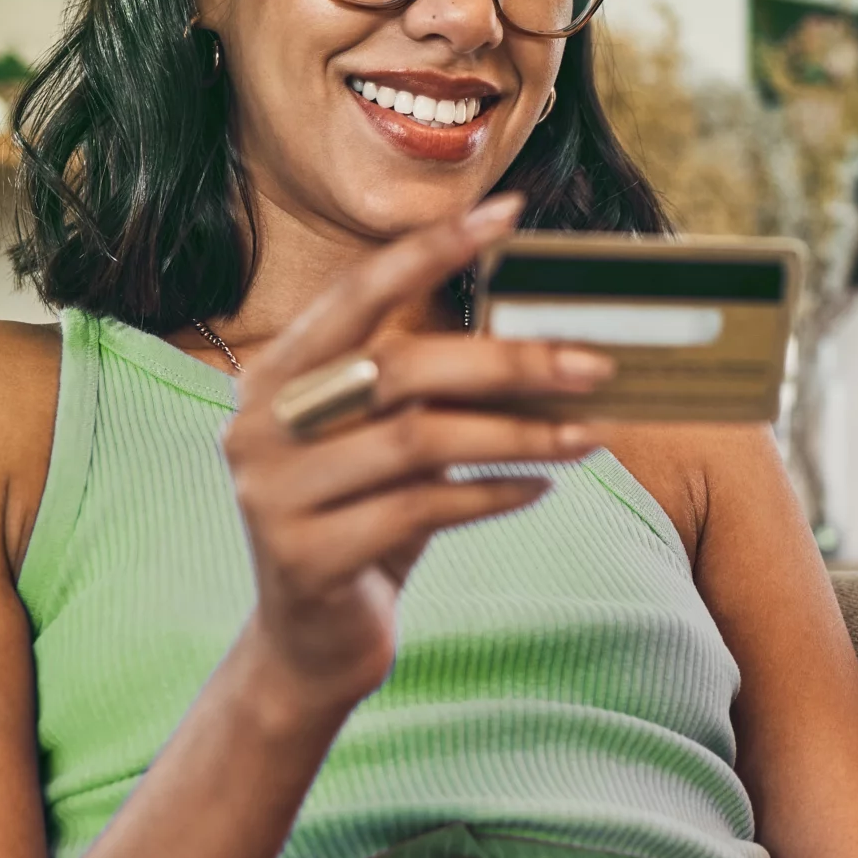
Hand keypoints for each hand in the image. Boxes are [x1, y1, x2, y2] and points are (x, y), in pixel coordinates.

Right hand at [220, 194, 611, 729]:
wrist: (310, 643)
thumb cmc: (368, 519)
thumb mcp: (389, 443)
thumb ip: (430, 389)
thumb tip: (549, 337)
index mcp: (278, 375)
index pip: (357, 294)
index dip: (431, 251)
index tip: (508, 214)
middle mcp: (260, 424)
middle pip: (400, 368)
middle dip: (510, 362)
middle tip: (597, 364)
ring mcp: (273, 493)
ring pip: (418, 441)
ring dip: (519, 434)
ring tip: (590, 435)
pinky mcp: (304, 557)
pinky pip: (420, 510)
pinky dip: (490, 494)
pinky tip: (540, 488)